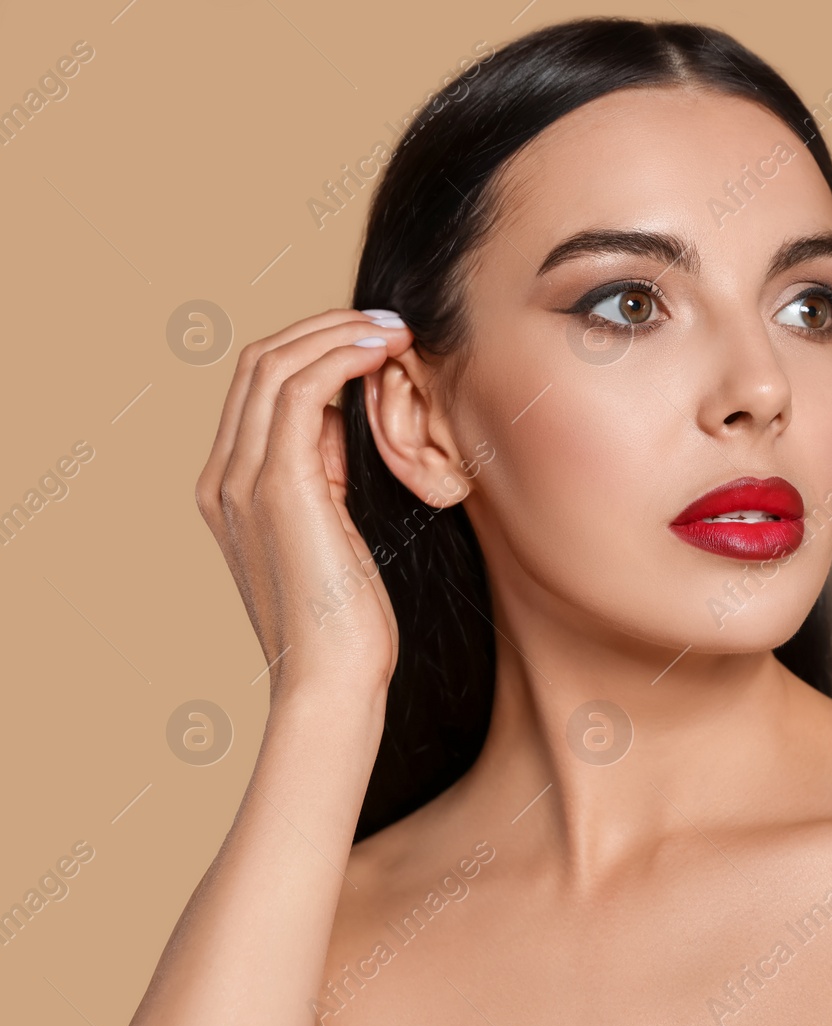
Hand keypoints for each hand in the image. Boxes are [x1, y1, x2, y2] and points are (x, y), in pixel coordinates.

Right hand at [195, 308, 410, 706]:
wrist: (331, 680)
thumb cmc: (345, 620)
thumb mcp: (332, 530)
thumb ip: (324, 472)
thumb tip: (342, 417)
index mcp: (227, 487)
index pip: (256, 385)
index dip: (311, 346)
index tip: (371, 338)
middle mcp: (221, 477)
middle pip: (257, 361)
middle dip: (324, 327)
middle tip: (388, 321)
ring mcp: (241, 480)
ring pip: (274, 365)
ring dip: (336, 333)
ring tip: (393, 330)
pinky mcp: (277, 487)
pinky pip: (300, 393)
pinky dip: (340, 358)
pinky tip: (382, 353)